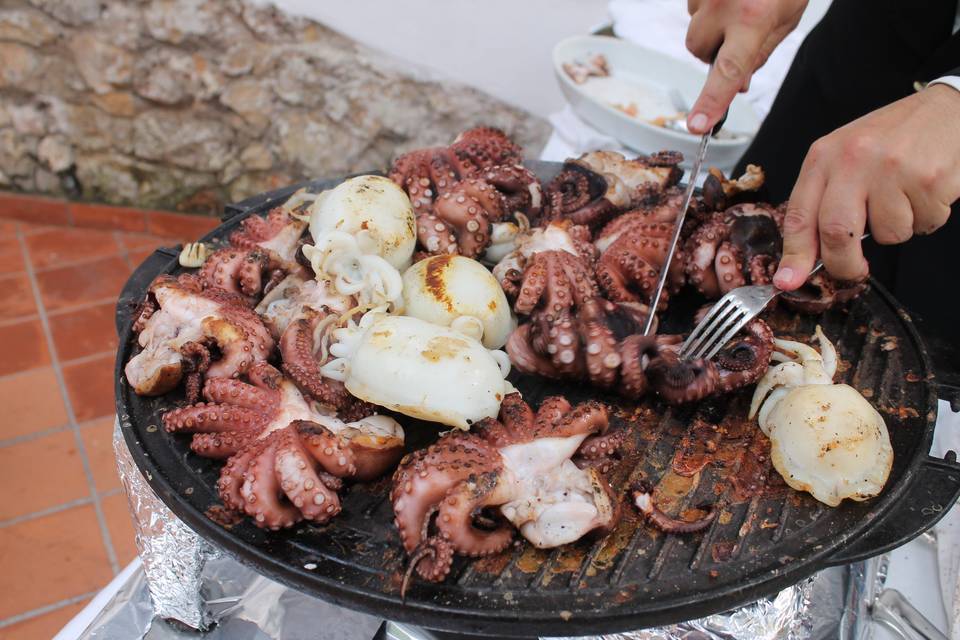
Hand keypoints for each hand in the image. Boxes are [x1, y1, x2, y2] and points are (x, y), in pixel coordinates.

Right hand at [685, 0, 807, 133]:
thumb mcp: (784, 19)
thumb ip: (758, 54)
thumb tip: (738, 85)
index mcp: (753, 19)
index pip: (728, 72)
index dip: (712, 102)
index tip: (697, 125)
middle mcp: (724, 4)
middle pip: (697, 49)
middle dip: (712, 49)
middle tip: (736, 33)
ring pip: (694, 26)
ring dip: (710, 25)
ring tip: (736, 3)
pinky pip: (693, 5)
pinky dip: (708, 6)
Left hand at [774, 85, 959, 288]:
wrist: (945, 110)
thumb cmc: (890, 139)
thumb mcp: (844, 159)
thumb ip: (824, 202)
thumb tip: (805, 259)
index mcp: (824, 157)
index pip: (799, 215)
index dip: (794, 255)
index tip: (788, 281)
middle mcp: (854, 160)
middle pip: (837, 233)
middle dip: (844, 264)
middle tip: (854, 270)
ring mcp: (892, 169)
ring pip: (888, 235)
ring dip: (896, 230)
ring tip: (902, 198)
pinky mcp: (928, 180)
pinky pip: (922, 225)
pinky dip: (924, 219)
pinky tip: (923, 191)